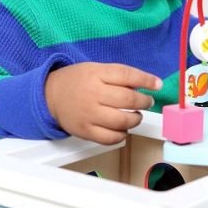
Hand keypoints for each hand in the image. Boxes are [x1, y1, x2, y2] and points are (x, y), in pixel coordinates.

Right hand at [45, 62, 161, 144]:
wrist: (50, 95)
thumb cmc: (77, 81)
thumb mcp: (96, 69)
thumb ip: (120, 76)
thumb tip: (148, 84)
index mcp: (96, 74)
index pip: (127, 75)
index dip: (146, 80)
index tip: (157, 85)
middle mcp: (92, 94)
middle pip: (128, 100)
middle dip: (144, 102)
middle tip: (147, 102)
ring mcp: (88, 114)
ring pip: (122, 121)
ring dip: (135, 119)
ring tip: (135, 115)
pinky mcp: (85, 131)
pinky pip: (110, 138)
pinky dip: (122, 135)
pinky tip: (122, 128)